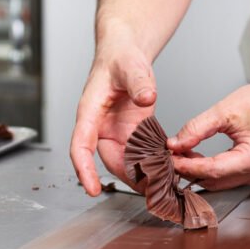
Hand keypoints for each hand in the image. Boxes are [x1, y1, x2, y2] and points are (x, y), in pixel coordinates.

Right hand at [70, 49, 156, 195]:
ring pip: (126, 163)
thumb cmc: (120, 59)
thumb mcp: (130, 67)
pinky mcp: (132, 135)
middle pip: (108, 161)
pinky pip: (140, 155)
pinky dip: (153, 165)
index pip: (80, 146)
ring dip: (142, 175)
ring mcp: (117, 134)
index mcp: (90, 113)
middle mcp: (100, 128)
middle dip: (127, 179)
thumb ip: (138, 82)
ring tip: (162, 186)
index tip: (91, 189)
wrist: (126, 57)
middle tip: (149, 190)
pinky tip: (169, 172)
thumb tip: (146, 97)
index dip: (84, 169)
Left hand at [168, 70, 249, 189]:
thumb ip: (197, 128)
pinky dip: (211, 168)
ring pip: (220, 181)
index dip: (186, 166)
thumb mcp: (226, 110)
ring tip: (181, 154)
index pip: (212, 170)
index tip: (168, 157)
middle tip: (170, 155)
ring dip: (199, 171)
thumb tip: (175, 144)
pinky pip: (229, 176)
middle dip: (190, 170)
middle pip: (214, 181)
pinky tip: (197, 156)